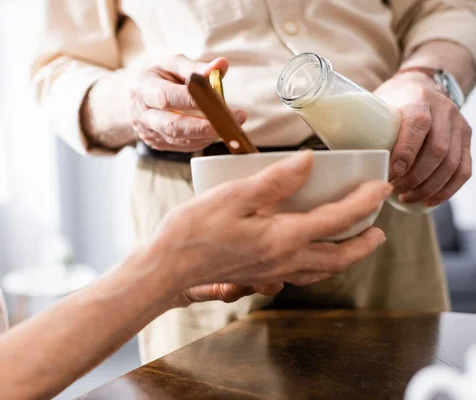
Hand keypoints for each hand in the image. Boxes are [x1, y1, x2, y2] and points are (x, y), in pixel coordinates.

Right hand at [127, 54, 245, 151]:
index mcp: (142, 88)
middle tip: (232, 122)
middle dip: (205, 126)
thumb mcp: (172, 64)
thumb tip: (222, 65)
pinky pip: (183, 147)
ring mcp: (149, 133)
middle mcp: (142, 114)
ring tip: (231, 126)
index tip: (219, 99)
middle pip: (173, 126)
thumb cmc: (158, 77)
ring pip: (180, 140)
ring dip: (208, 135)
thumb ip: (196, 67)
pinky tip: (216, 131)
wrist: (134, 98)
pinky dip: (203, 140)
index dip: (193, 100)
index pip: (167, 97)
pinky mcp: (158, 145)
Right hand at [153, 151, 390, 307]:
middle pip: (339, 257)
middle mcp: (284, 260)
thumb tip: (309, 162)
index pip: (337, 220)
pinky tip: (309, 258)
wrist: (167, 268)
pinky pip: (300, 277)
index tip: (381, 188)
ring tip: (354, 245)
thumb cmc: (193, 231)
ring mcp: (272, 273)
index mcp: (283, 237)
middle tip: (379, 230)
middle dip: (364, 244)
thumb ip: (274, 180)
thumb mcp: (233, 196)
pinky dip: (317, 268)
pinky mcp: (258, 277)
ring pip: (321, 271)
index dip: (364, 203)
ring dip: (345, 258)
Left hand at [374, 72, 471, 206]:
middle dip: (415, 177)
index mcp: (419, 99)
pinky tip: (429, 200)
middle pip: (437, 150)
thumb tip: (335, 155)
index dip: (407, 150)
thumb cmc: (391, 102)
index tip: (393, 171)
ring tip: (407, 197)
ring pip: (452, 164)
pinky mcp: (466, 139)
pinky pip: (464, 169)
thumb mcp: (377, 104)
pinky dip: (447, 189)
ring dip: (429, 187)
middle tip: (394, 190)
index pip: (418, 124)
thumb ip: (362, 124)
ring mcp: (459, 125)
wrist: (423, 86)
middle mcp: (444, 111)